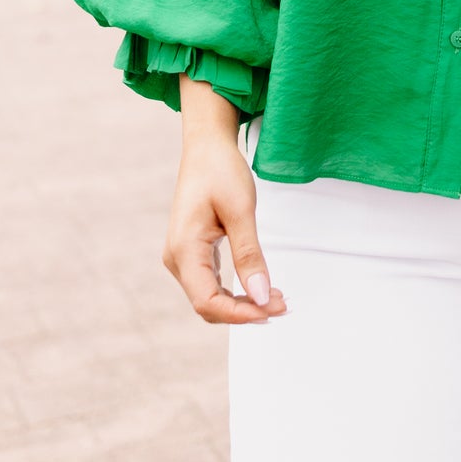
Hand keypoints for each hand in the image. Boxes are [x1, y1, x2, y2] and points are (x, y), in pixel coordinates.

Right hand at [163, 130, 287, 325]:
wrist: (207, 147)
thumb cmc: (220, 170)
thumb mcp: (241, 210)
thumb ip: (249, 255)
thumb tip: (261, 295)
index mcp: (185, 249)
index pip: (207, 301)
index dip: (240, 314)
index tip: (272, 310)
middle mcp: (178, 258)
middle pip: (208, 305)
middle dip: (245, 311)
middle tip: (282, 304)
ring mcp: (183, 257)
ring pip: (210, 298)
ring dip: (242, 304)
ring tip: (275, 299)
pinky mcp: (192, 253)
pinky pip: (211, 284)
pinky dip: (235, 292)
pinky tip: (258, 288)